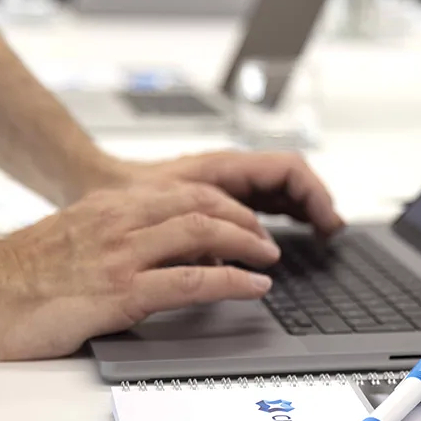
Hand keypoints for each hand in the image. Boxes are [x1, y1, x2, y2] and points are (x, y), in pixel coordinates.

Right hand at [0, 183, 280, 360]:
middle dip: (245, 221)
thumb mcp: (81, 233)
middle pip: (204, 206)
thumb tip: (170, 246)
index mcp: (114, 206)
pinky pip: (192, 281)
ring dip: (248, 245)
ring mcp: (123, 255)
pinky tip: (254, 286)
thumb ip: (125, 232)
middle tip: (266, 240)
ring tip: (269, 258)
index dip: (227, 206)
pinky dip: (232, 281)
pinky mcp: (121, 291)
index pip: (188, 194)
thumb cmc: (25, 268)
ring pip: (204, 234)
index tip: (247, 221)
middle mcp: (122, 221)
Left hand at [110, 151, 344, 236]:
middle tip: (331, 233)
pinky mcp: (216, 195)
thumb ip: (208, 231)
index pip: (289, 169)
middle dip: (316, 203)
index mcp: (222, 166)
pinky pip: (261, 201)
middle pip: (291, 178)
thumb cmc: (120, 190)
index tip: (327, 223)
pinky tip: (284, 236)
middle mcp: (228, 170)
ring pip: (278, 189)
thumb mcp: (165, 213)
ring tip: (319, 235)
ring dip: (302, 210)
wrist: (88, 181)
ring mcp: (224, 181)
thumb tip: (246, 253)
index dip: (315, 195)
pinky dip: (282, 215)